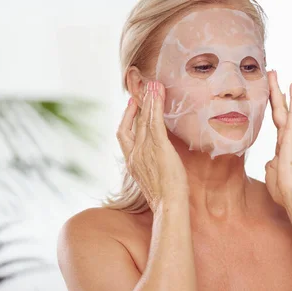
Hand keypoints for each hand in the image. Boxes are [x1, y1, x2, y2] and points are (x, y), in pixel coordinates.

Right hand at [117, 81, 187, 211]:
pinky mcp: (158, 147)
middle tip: (144, 87)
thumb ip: (150, 166)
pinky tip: (158, 93)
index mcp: (131, 162)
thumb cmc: (165, 197)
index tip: (131, 106)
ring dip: (148, 100)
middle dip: (138, 103)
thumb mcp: (152, 179)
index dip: (126, 118)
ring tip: (153, 85)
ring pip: (143, 119)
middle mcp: (134, 153)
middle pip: (133, 122)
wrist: (168, 204)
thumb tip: (157, 160)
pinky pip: (155, 122)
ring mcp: (145, 149)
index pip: (123, 134)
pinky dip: (155, 106)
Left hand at [264, 71, 291, 211]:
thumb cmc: (285, 191)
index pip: (276, 121)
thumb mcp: (273, 176)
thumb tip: (271, 162)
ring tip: (275, 72)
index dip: (273, 106)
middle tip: (270, 73)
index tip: (270, 92)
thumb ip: (271, 166)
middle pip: (279, 109)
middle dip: (275, 91)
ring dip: (280, 90)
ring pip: (284, 108)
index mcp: (282, 146)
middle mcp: (288, 138)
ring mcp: (291, 137)